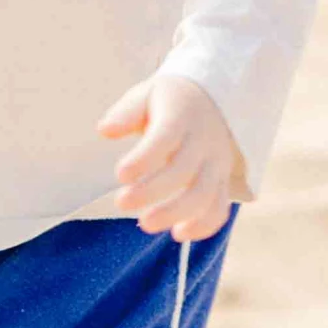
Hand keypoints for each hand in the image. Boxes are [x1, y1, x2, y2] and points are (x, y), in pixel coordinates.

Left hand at [97, 72, 241, 240]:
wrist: (214, 101)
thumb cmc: (170, 102)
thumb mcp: (147, 94)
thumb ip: (126, 113)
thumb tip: (105, 130)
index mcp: (181, 117)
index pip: (165, 138)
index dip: (144, 158)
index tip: (120, 174)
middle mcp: (202, 142)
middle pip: (182, 171)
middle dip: (151, 191)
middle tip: (121, 202)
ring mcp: (215, 163)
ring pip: (203, 194)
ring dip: (175, 213)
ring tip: (146, 224)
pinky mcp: (222, 181)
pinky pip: (220, 207)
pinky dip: (204, 226)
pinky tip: (178, 233)